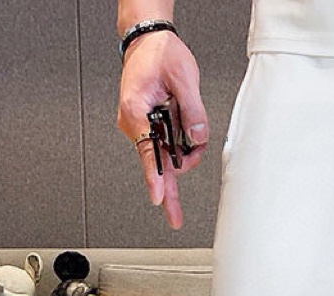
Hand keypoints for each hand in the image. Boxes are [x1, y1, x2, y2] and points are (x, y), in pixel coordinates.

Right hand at [117, 31, 208, 228]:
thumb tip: (198, 137)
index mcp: (136, 108)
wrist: (149, 42)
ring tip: (195, 137)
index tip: (157, 197)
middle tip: (175, 216)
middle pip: (154, 163)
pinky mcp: (149, 127)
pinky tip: (190, 139)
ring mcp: (140, 126)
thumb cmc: (159, 54)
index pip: (147, 150)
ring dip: (183, 156)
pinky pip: (166, 147)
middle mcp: (134, 121)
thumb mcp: (184, 77)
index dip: (154, 177)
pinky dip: (181, 148)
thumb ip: (193, 109)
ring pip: (164, 157)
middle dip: (170, 185)